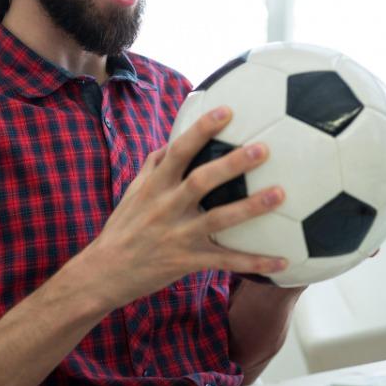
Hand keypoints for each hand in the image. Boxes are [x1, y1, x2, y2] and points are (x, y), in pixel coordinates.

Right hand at [69, 106, 287, 312]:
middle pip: (202, 181)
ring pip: (218, 219)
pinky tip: (282, 261)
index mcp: (155, 186)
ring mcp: (178, 235)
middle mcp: (166, 208)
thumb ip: (154, 166)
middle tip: (262, 149)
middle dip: (232, 164)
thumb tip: (174, 141)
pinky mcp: (188, 261)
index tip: (226, 111)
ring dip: (251, 207)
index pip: (179, 151)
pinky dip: (254, 263)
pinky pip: (225, 262)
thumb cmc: (122, 228)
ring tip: (280, 194)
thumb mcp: (133, 192)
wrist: (103, 274)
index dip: (201, 130)